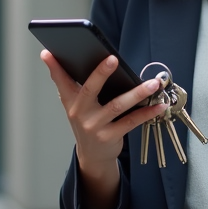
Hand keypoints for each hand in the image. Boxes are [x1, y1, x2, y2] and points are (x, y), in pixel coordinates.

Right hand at [40, 51, 167, 208]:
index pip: (61, 81)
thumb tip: (60, 59)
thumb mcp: (74, 105)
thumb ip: (70, 84)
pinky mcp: (110, 137)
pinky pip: (131, 121)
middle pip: (90, 89)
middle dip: (101, 73)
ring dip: (137, 93)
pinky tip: (159, 105)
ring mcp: (95, 126)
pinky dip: (147, 113)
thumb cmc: (87, 123)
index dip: (54, 67)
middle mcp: (80, 113)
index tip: (48, 53)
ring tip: (152, 83)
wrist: (92, 155)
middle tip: (112, 59)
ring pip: (117, 105)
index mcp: (71, 102)